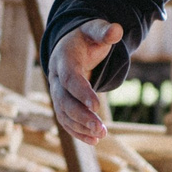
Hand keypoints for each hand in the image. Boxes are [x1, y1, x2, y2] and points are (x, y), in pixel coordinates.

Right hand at [47, 21, 119, 143]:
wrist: (70, 47)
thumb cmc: (86, 38)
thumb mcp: (95, 30)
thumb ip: (104, 31)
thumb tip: (117, 30)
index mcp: (63, 59)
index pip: (69, 78)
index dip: (81, 92)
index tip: (97, 105)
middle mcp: (55, 77)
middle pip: (63, 100)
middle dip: (81, 115)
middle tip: (100, 127)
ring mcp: (56, 92)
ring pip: (63, 114)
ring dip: (81, 127)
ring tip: (101, 135)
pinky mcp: (61, 103)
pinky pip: (66, 121)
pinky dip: (78, 132)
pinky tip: (94, 141)